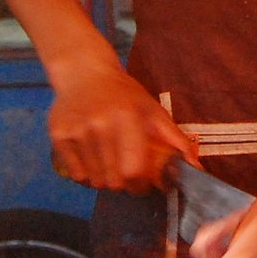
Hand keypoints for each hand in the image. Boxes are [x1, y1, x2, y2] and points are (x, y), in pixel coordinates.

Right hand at [48, 65, 195, 194]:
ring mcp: (76, 131)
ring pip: (95, 181)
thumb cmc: (124, 95)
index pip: (134, 171)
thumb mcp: (154, 112)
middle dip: (123, 183)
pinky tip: (92, 158)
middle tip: (124, 170)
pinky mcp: (58, 136)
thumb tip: (197, 169)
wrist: (83, 73)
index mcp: (127, 118)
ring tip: (107, 160)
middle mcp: (99, 125)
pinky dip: (86, 175)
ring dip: (104, 179)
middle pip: (114, 181)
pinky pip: (76, 175)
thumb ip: (176, 142)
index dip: (141, 184)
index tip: (142, 182)